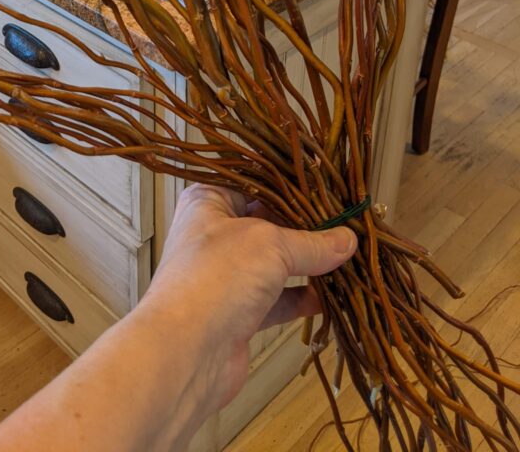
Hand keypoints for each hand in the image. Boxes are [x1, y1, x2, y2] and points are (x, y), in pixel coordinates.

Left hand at [139, 183, 356, 412]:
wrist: (186, 352)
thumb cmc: (216, 277)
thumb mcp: (269, 245)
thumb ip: (311, 243)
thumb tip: (348, 239)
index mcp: (209, 201)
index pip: (255, 183)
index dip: (291, 185)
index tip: (329, 188)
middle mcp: (215, 234)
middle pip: (268, 222)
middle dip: (306, 226)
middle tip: (348, 222)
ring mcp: (226, 275)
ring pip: (275, 263)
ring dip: (309, 263)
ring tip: (348, 256)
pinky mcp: (239, 311)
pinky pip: (278, 298)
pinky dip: (303, 297)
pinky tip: (333, 295)